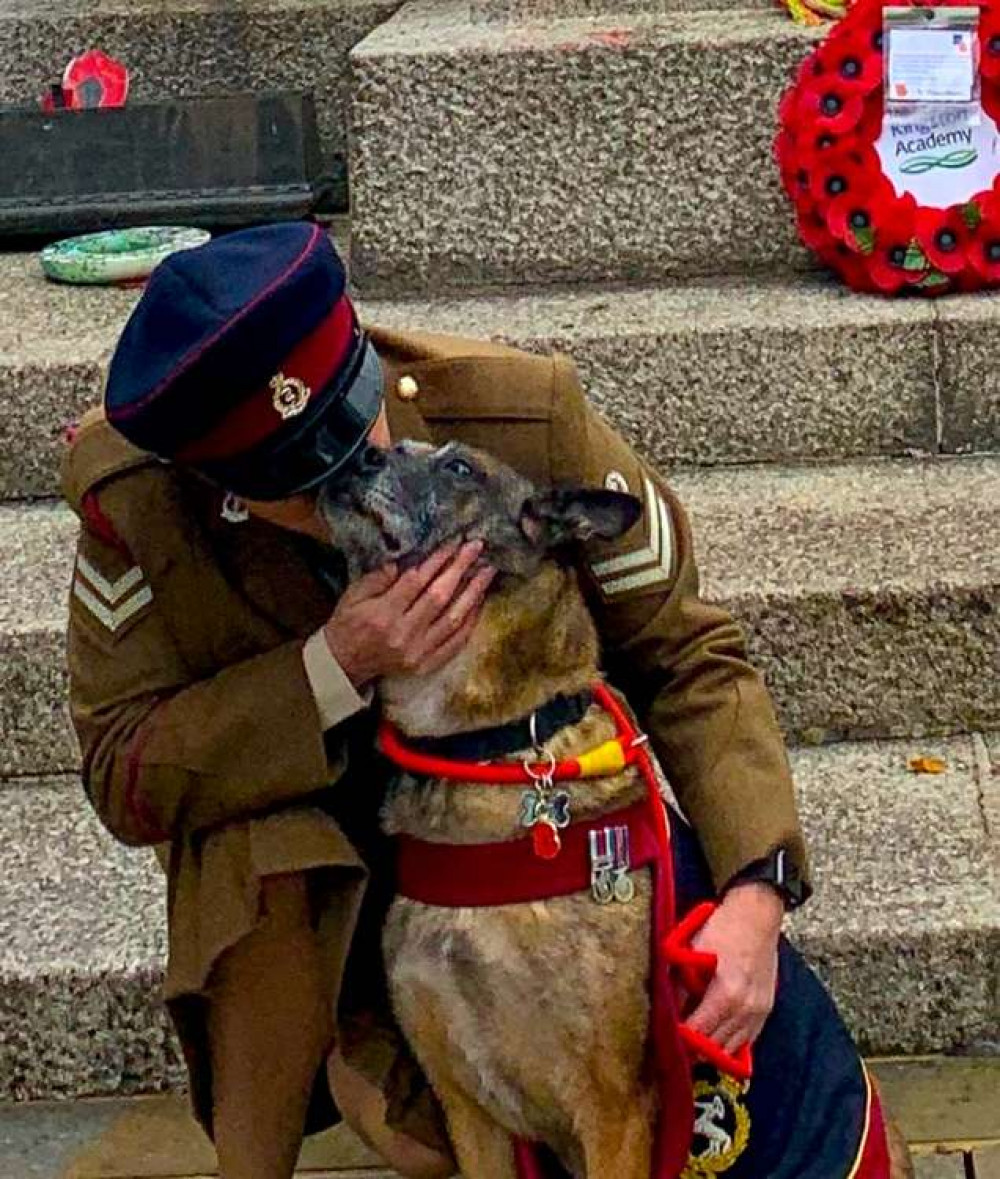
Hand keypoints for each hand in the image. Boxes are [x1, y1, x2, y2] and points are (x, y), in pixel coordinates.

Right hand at [322, 542, 495, 688]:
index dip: (437, 559)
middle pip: (439, 597)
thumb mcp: (353, 594)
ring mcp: (417, 652)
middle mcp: (403, 633)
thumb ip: (379, 576)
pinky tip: (480, 603)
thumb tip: (408, 559)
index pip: (416, 581)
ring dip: (473, 593)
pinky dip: (471, 622)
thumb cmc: (348, 623)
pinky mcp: (426, 665)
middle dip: (460, 569)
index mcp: (383, 614)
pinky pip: (455, 642)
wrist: (344, 665)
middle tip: (477, 548)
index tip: (454, 542)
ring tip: (487, 572)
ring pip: (453, 619)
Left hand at [683, 882, 783, 1054]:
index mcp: (726, 994)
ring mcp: (758, 1011)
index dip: (679, 1039)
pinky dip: (730, 1042)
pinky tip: (716, 1038)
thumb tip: (668, 1011)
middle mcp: (745, 1008)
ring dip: (712, 1049)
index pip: (698, 1033)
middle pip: (715, 1046)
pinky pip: (747, 1040)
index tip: (666, 1040)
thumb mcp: (693, 953)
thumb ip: (680, 986)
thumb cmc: (722, 929)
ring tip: (693, 1045)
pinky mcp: (766, 1009)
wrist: (757, 915)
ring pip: (731, 1047)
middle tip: (676, 1045)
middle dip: (693, 1048)